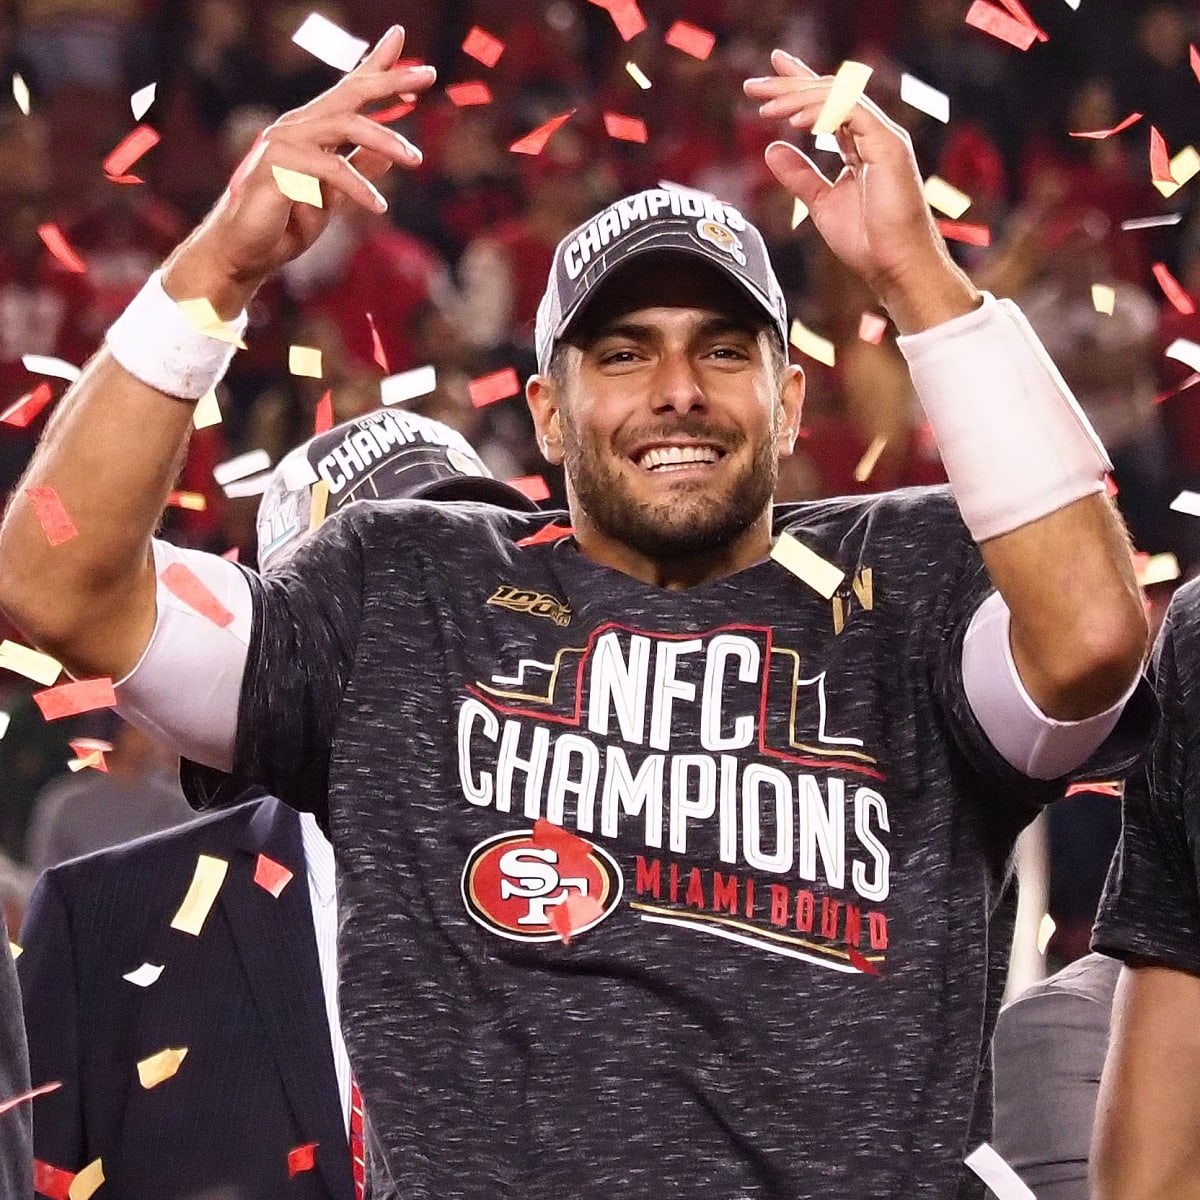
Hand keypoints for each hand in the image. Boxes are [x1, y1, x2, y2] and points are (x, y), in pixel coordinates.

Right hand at [166, 25, 434, 311]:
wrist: (246, 253)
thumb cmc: (286, 224)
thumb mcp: (333, 197)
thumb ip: (358, 170)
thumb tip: (389, 152)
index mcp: (312, 131)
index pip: (348, 90)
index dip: (376, 65)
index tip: (404, 41)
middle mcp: (297, 128)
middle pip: (349, 93)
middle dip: (389, 80)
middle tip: (428, 76)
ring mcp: (284, 143)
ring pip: (344, 126)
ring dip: (385, 140)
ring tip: (415, 159)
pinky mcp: (276, 167)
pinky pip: (328, 169)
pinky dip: (358, 186)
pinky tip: (379, 207)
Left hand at [744, 50, 976, 331]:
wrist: (895, 266)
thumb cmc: (869, 241)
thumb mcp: (822, 203)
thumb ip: (800, 175)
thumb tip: (772, 148)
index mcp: (861, 145)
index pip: (827, 105)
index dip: (797, 87)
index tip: (766, 83)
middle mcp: (874, 134)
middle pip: (829, 94)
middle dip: (789, 86)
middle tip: (752, 87)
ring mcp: (883, 137)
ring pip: (838, 97)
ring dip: (798, 98)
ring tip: (765, 108)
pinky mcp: (889, 145)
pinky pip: (852, 112)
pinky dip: (822, 112)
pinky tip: (795, 121)